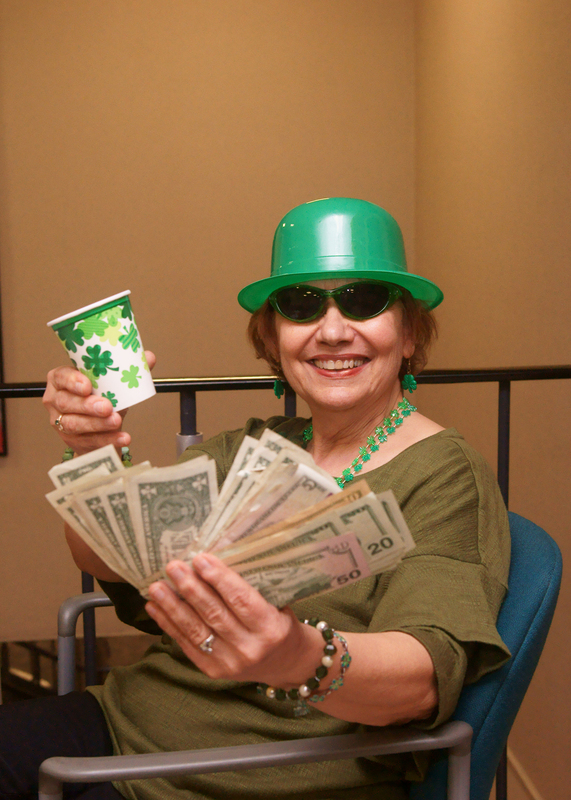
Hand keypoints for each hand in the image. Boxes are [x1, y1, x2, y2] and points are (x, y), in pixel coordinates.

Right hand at [43, 350, 155, 454]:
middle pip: (66, 403)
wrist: (101, 428)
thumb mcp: (112, 383)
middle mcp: (55, 400)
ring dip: (97, 424)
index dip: (72, 381)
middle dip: (87, 405)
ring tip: (116, 421)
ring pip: (74, 424)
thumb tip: (148, 357)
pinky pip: (89, 441)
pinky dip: (108, 440)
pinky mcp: (71, 441)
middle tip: (107, 407)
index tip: (88, 386)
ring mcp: (60, 422)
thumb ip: (128, 370)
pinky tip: (122, 438)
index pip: (61, 377)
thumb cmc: (102, 398)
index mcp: (61, 380)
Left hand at [145, 555, 319, 685]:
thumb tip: (211, 562)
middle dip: (191, 588)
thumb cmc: (280, 624)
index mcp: (270, 627)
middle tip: (173, 566)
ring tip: (156, 586)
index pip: (241, 599)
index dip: (219, 578)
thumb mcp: (276, 604)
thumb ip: (249, 589)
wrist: (287, 664)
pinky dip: (169, 625)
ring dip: (173, 606)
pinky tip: (155, 607)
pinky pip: (187, 645)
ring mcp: (229, 662)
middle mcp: (249, 647)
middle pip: (214, 614)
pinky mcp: (212, 671)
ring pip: (196, 630)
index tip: (200, 558)